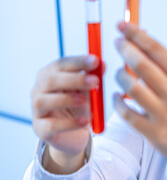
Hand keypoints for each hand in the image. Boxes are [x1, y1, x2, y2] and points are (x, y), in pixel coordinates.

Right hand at [31, 55, 100, 172]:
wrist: (75, 132)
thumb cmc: (78, 104)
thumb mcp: (88, 89)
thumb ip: (93, 76)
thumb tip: (102, 64)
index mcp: (50, 74)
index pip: (61, 64)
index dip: (78, 62)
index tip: (95, 61)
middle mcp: (38, 90)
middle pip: (51, 80)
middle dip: (75, 79)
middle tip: (95, 81)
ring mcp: (37, 110)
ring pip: (43, 102)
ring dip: (67, 99)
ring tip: (85, 101)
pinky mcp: (40, 129)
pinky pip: (51, 126)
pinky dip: (69, 123)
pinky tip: (84, 122)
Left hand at [113, 22, 166, 179]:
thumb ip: (166, 65)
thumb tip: (142, 39)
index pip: (157, 49)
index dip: (136, 34)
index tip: (122, 24)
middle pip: (142, 64)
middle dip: (125, 48)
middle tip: (116, 41)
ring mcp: (165, 114)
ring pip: (131, 87)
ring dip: (119, 76)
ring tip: (118, 72)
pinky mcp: (153, 133)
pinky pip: (127, 113)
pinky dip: (118, 102)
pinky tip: (118, 97)